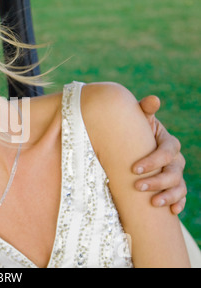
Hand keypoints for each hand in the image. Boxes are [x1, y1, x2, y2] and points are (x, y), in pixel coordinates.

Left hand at [133, 96, 186, 214]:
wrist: (132, 145)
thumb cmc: (134, 131)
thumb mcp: (138, 120)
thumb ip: (144, 111)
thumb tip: (153, 100)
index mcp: (168, 142)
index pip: (167, 152)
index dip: (153, 160)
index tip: (134, 168)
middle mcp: (176, 160)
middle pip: (173, 172)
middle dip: (157, 181)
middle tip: (137, 186)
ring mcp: (176, 174)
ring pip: (179, 186)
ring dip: (168, 196)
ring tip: (153, 203)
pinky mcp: (172, 187)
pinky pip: (180, 197)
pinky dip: (178, 204)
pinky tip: (171, 211)